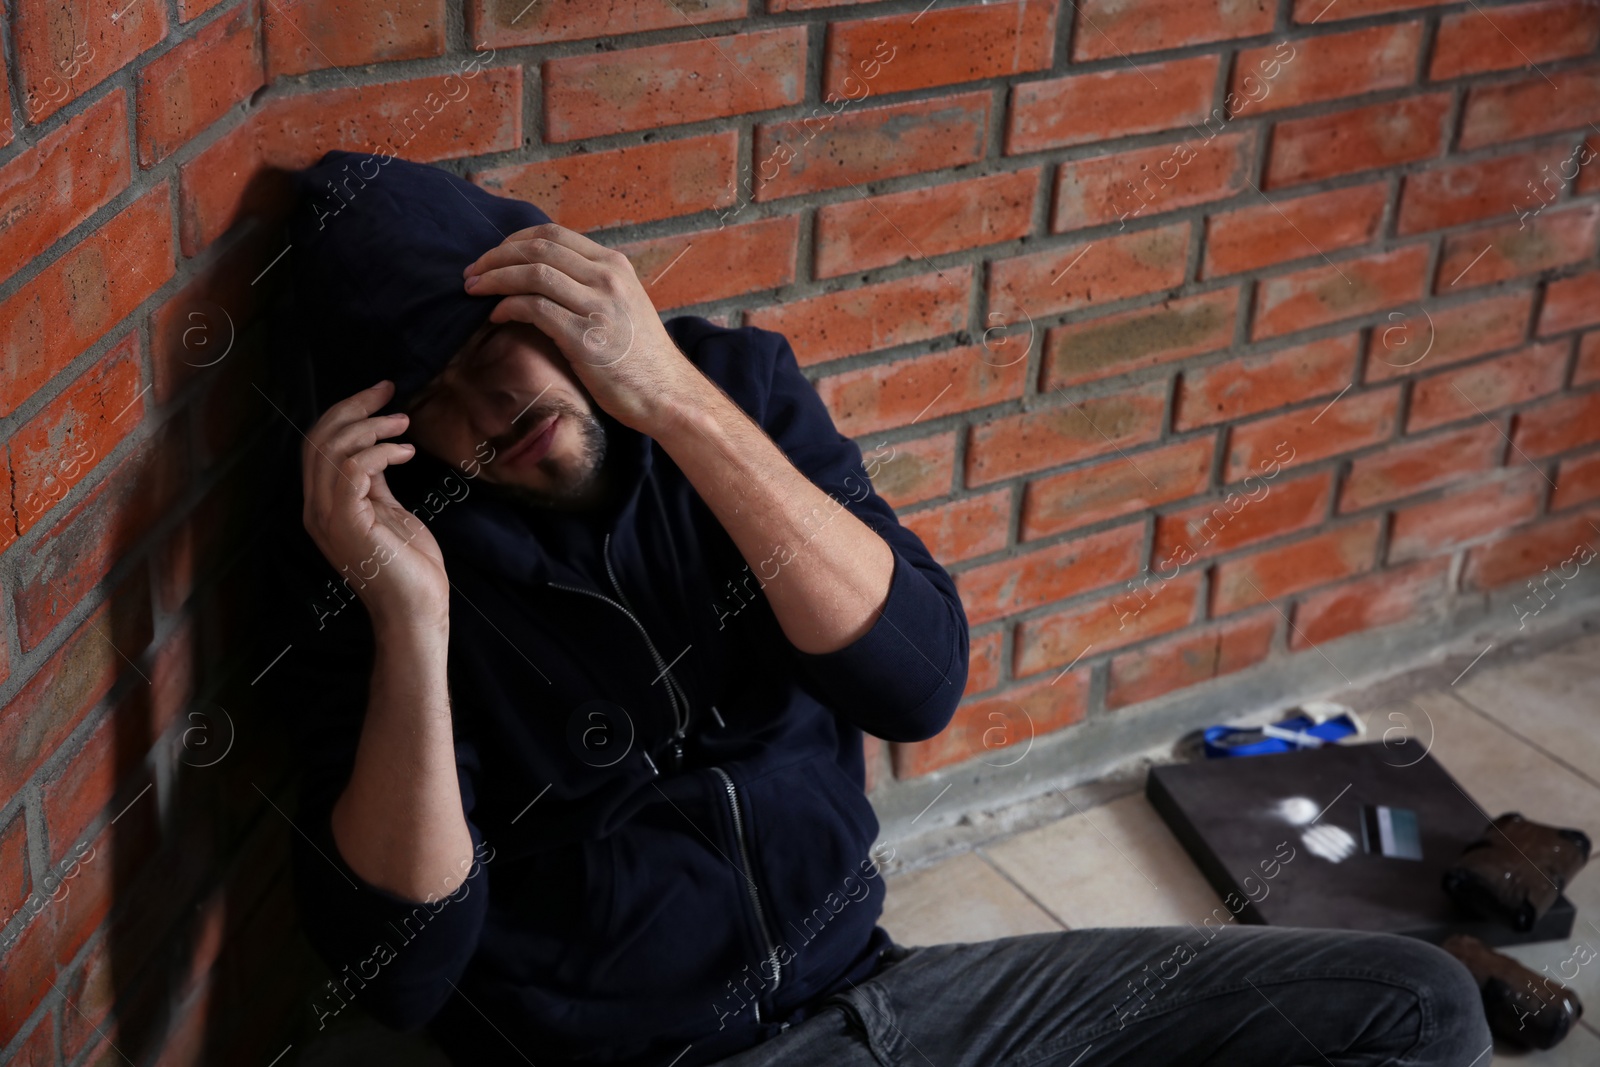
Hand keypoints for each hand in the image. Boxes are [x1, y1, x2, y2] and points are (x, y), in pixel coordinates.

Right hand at [300, 380, 448, 627]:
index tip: (381, 393)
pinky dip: (379, 452)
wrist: (417, 609)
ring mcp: (329, 518)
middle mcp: (317, 510)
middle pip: (318, 439)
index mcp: (323, 505)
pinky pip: (352, 470)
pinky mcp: (349, 524)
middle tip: (389, 392)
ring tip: (403, 425)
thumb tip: (374, 452)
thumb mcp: (388, 512)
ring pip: (332, 450)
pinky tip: (405, 453)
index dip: (345, 411)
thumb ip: (374, 484)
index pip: (318, 445)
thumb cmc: (409, 566)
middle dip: (353, 406)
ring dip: (370, 427)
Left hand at [461, 223, 700, 432]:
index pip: (553, 234)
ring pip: (532, 273)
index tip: (493, 256)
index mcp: (614, 265)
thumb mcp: (622, 305)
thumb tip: (541, 277)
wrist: (666, 393)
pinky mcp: (585, 337)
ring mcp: (597, 306)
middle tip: (471, 273)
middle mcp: (607, 278)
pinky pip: (534, 308)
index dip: (514, 241)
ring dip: (494, 279)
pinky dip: (507, 308)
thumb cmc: (639, 357)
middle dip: (495, 257)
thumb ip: (589, 285)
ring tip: (473, 290)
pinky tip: (496, 317)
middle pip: (537, 248)